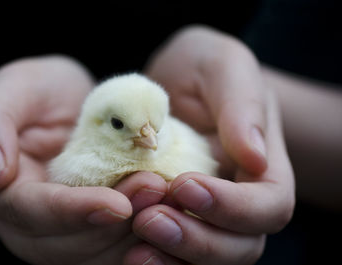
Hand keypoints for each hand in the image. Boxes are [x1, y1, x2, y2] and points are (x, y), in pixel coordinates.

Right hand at [0, 56, 167, 263]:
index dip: (73, 211)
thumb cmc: (36, 94)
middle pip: (66, 243)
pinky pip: (110, 248)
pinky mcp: (85, 230)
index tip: (117, 204)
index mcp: (0, 189)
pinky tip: (165, 212)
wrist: (58, 107)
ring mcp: (56, 231)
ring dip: (131, 233)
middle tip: (156, 189)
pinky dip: (139, 237)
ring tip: (165, 198)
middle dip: (113, 223)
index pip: (31, 212)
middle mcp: (25, 222)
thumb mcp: (14, 89)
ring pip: (91, 254)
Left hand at [124, 26, 294, 264]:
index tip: (185, 184)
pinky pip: (176, 253)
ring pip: (207, 258)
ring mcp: (209, 214)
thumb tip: (255, 157)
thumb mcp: (222, 66)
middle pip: (241, 245)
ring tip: (135, 249)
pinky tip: (128, 253)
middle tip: (150, 221)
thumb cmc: (203, 68)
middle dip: (198, 240)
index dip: (233, 207)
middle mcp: (240, 199)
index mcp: (263, 166)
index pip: (268, 205)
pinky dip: (157, 259)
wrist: (174, 84)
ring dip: (174, 258)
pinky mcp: (177, 217)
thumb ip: (241, 105)